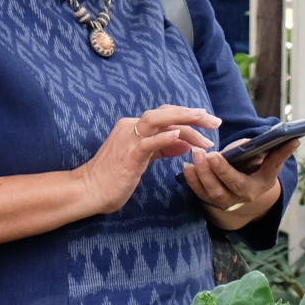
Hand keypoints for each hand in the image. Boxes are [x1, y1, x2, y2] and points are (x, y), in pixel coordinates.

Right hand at [74, 106, 218, 215]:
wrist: (89, 190)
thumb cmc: (113, 177)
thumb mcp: (143, 159)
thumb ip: (163, 148)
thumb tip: (186, 142)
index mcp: (134, 128)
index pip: (166, 116)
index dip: (188, 117)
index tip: (208, 124)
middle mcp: (131, 128)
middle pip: (166, 114)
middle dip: (193, 115)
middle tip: (215, 122)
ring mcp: (129, 139)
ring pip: (159, 120)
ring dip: (185, 121)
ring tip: (206, 123)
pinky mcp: (129, 154)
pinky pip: (149, 142)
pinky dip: (165, 137)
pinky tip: (180, 136)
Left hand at [181, 140, 292, 229]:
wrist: (239, 191)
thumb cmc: (251, 168)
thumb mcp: (262, 159)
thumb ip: (268, 150)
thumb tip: (287, 138)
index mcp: (263, 181)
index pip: (273, 166)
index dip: (282, 154)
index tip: (292, 140)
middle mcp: (246, 194)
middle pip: (235, 184)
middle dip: (222, 170)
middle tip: (211, 154)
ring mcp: (228, 200)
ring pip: (214, 191)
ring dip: (203, 173)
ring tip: (196, 155)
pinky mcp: (211, 201)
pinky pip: (200, 193)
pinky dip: (192, 180)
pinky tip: (187, 166)